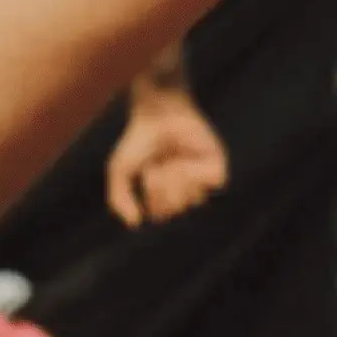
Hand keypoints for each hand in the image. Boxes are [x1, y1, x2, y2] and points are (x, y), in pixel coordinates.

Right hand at [105, 87, 230, 226]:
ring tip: (166, 162)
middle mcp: (187, 190)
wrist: (155, 111)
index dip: (154, 205)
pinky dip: (192, 173)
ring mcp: (203, 179)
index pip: (164, 217)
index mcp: (166, 195)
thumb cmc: (138, 140)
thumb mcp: (119, 171)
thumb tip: (135, 224)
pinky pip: (212, 182)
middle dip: (161, 192)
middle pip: (178, 210)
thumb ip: (118, 199)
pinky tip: (182, 160)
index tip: (145, 181)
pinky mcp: (217, 164)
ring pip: (195, 199)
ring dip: (174, 180)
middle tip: (154, 170)